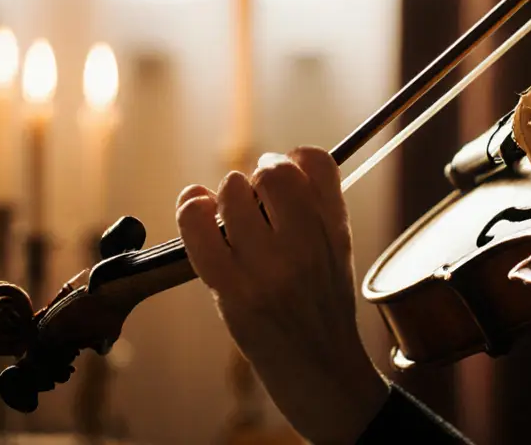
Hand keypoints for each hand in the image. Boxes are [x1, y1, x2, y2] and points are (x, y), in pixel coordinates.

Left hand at [176, 146, 389, 444]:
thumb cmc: (322, 309)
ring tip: (231, 223)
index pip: (315, 161)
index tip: (280, 175)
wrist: (321, 372)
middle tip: (252, 205)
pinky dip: (192, 210)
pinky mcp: (232, 291)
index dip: (290, 158)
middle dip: (255, 179)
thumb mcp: (338, 251)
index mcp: (334, 230)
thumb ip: (320, 204)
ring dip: (225, 199)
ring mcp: (269, 268)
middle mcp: (306, 245)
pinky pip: (198, 228)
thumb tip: (281, 159)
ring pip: (233, 193)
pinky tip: (198, 212)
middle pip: (272, 171)